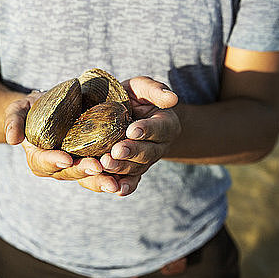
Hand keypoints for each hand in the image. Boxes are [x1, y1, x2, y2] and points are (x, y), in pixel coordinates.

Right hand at [4, 91, 119, 191]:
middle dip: (82, 171)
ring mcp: (76, 165)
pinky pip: (102, 173)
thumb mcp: (18, 110)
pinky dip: (113, 177)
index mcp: (38, 156)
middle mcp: (57, 166)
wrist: (53, 107)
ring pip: (87, 177)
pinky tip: (126, 179)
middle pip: (69, 173)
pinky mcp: (92, 161)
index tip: (65, 158)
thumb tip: (12, 140)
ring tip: (115, 183)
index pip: (43, 162)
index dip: (53, 161)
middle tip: (97, 167)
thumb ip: (13, 121)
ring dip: (101, 180)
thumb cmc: (33, 108)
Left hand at [96, 76, 180, 195]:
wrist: (124, 112)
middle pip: (147, 152)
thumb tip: (172, 99)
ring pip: (136, 168)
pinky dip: (125, 186)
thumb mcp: (143, 87)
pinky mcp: (133, 171)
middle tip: (115, 151)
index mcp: (166, 124)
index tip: (132, 130)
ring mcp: (146, 161)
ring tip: (106, 164)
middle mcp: (159, 146)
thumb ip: (156, 90)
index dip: (147, 130)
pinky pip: (131, 181)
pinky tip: (116, 189)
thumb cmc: (134, 96)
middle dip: (131, 152)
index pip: (159, 128)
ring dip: (121, 168)